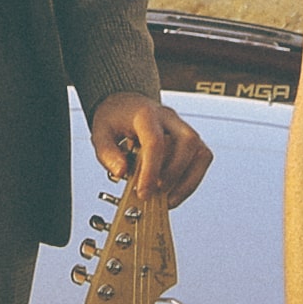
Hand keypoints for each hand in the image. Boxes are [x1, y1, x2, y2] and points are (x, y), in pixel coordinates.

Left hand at [90, 92, 212, 205]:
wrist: (126, 104)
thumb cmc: (115, 119)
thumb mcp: (100, 132)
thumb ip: (107, 152)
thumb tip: (122, 172)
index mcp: (145, 114)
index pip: (155, 141)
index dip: (151, 170)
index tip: (143, 193)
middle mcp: (168, 117)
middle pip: (187, 141)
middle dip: (174, 174)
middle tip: (155, 193)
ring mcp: (182, 126)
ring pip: (199, 150)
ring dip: (187, 180)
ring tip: (168, 199)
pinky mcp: (190, 138)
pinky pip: (202, 158)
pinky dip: (192, 179)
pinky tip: (175, 192)